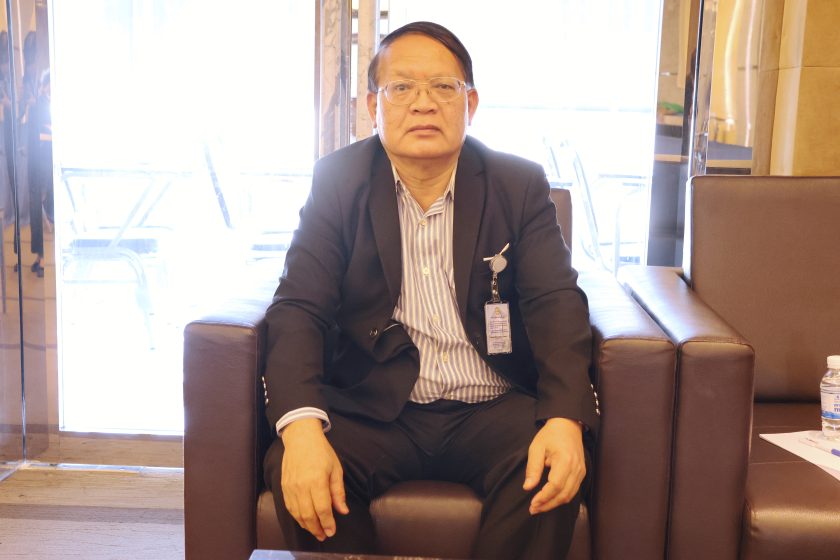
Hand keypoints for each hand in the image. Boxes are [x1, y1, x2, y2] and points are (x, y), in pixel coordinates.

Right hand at [280, 418, 348, 540]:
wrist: (301, 438)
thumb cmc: (321, 451)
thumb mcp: (336, 469)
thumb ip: (338, 492)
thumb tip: (343, 511)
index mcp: (317, 481)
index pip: (322, 509)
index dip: (327, 523)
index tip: (332, 531)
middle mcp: (302, 486)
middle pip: (308, 515)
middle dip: (317, 528)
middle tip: (324, 535)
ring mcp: (291, 487)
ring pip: (297, 514)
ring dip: (306, 526)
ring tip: (315, 531)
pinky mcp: (283, 486)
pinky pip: (289, 507)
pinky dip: (296, 517)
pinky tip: (304, 521)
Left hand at [523, 417, 584, 514]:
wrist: (568, 425)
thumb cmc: (550, 435)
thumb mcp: (537, 448)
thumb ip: (533, 468)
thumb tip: (528, 487)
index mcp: (565, 460)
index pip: (556, 485)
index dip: (544, 497)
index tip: (532, 503)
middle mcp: (576, 468)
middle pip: (564, 494)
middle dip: (548, 504)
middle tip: (533, 509)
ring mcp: (581, 472)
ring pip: (570, 495)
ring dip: (554, 504)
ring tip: (539, 507)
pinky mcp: (581, 473)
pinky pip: (573, 491)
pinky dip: (561, 498)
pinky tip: (550, 500)